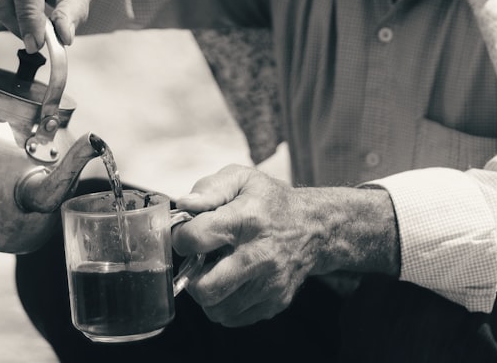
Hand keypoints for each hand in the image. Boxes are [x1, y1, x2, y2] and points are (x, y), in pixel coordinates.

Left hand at [171, 165, 318, 326]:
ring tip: (217, 270)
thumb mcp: (242, 179)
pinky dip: (225, 303)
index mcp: (247, 219)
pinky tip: (232, 282)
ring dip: (208, 292)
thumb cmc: (271, 202)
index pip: (196, 238)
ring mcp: (269, 283)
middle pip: (205, 287)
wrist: (315, 227)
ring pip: (217, 309)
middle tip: (199, 261)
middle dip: (192, 276)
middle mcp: (259, 255)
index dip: (181, 237)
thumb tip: (185, 205)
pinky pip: (233, 317)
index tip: (186, 234)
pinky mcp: (275, 302)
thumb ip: (210, 188)